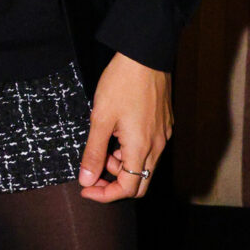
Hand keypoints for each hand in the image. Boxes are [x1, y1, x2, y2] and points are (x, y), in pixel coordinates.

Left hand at [78, 54, 171, 202]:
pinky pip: (148, 148)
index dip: (105, 195)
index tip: (86, 188)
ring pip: (143, 165)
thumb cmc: (122, 82)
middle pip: (139, 182)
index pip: (127, 189)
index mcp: (141, 148)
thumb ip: (93, 152)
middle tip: (92, 171)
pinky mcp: (163, 124)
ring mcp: (163, 135)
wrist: (145, 55)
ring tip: (102, 142)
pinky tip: (116, 132)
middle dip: (114, 183)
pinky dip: (130, 150)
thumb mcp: (100, 119)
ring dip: (121, 164)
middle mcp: (157, 146)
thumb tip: (86, 179)